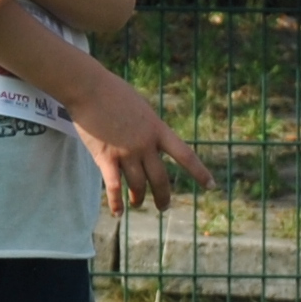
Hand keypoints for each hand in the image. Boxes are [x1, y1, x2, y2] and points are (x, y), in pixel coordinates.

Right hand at [65, 74, 213, 213]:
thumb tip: (152, 139)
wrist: (89, 88)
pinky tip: (118, 213)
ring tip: (137, 204)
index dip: (200, 173)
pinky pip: (114, 187)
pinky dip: (116, 203)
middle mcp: (146, 144)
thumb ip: (148, 126)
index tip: (212, 186)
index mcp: (158, 129)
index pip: (185, 156)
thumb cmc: (112, 91)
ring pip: (138, 185)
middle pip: (160, 179)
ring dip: (138, 199)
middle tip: (163, 207)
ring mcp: (126, 152)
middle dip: (163, 197)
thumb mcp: (141, 107)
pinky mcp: (105, 158)